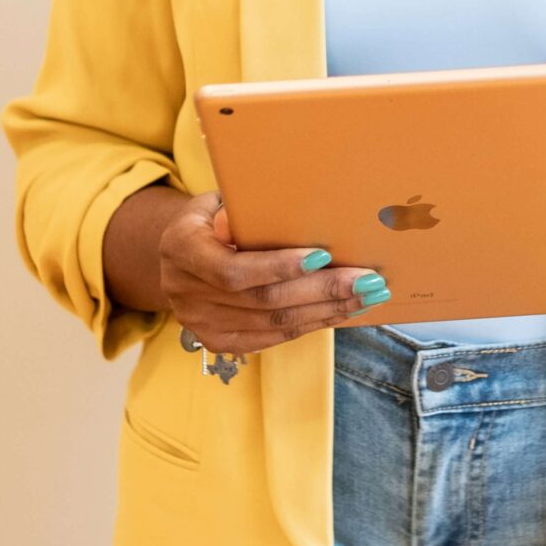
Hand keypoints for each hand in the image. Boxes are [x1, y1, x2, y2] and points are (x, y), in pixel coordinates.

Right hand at [158, 192, 391, 354]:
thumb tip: (251, 218)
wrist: (177, 256)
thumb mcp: (211, 203)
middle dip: (323, 291)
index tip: (324, 256)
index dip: (279, 267)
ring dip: (328, 310)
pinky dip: (313, 323)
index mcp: (182, 252)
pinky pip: (275, 336)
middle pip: (265, 301)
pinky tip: (342, 311)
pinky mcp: (221, 342)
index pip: (234, 270)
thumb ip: (232, 211)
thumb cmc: (207, 219)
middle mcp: (188, 296)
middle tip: (368, 280)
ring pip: (276, 323)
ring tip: (368, 296)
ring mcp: (203, 325)